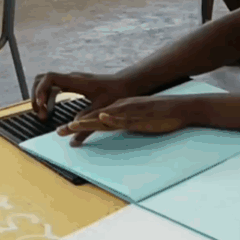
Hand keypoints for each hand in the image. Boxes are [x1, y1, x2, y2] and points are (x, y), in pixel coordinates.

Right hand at [31, 72, 135, 143]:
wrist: (127, 83)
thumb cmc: (116, 94)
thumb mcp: (101, 110)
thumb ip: (86, 122)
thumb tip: (72, 139)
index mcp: (76, 81)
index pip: (49, 78)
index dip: (41, 91)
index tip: (41, 106)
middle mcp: (71, 78)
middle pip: (42, 79)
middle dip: (36, 95)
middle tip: (40, 113)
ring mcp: (71, 79)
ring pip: (46, 82)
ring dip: (40, 96)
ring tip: (43, 114)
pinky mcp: (73, 84)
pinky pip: (54, 87)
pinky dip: (48, 97)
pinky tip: (50, 110)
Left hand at [56, 96, 192, 144]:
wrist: (181, 108)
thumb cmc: (162, 116)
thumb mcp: (139, 122)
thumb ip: (126, 124)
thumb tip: (115, 130)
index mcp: (120, 110)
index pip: (96, 118)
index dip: (79, 124)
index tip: (65, 131)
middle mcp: (122, 109)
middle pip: (95, 117)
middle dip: (76, 125)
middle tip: (59, 131)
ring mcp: (130, 111)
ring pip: (106, 117)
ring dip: (89, 121)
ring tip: (72, 126)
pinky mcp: (140, 115)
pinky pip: (124, 117)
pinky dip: (112, 117)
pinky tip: (102, 117)